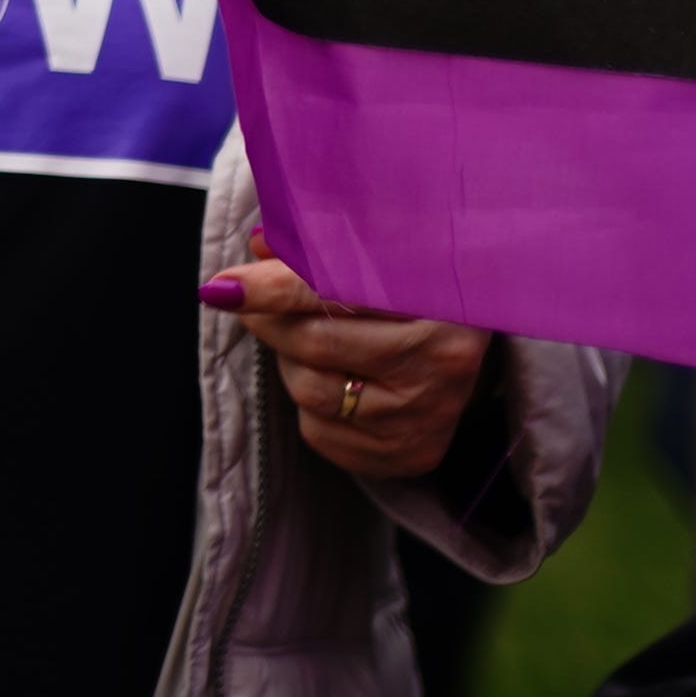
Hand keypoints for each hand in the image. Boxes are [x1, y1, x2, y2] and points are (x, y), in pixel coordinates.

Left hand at [214, 251, 494, 487]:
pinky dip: (311, 405)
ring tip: (307, 339)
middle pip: (314, 344)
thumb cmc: (417, 284)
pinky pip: (322, 433)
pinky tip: (335, 379)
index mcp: (438, 297)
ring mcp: (428, 415)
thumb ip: (321, 243)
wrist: (472, 344)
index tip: (223, 287)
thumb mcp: (382, 250)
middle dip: (267, 319)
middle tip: (251, 302)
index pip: (335, 291)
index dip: (272, 288)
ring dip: (289, 361)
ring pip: (310, 391)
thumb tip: (258, 244)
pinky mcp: (413, 454)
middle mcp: (441, 362)